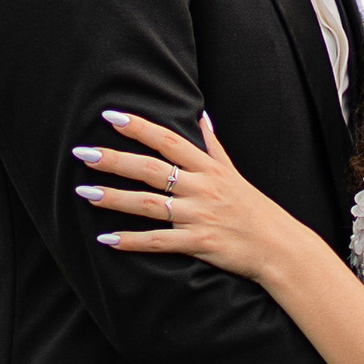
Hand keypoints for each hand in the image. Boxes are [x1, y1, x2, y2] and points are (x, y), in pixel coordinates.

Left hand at [76, 108, 296, 286]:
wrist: (280, 247)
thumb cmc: (255, 209)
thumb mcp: (235, 172)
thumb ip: (213, 145)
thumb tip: (202, 117)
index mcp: (208, 168)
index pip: (169, 140)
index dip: (139, 127)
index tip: (111, 116)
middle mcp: (202, 188)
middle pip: (152, 169)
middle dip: (115, 160)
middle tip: (82, 153)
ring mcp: (200, 216)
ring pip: (150, 204)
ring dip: (115, 198)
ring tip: (85, 192)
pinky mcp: (200, 243)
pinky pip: (160, 242)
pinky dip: (132, 241)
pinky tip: (107, 239)